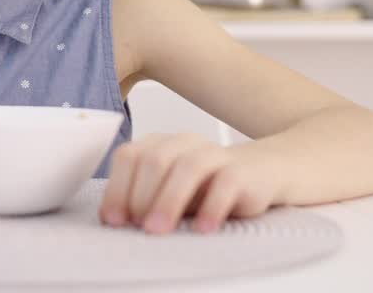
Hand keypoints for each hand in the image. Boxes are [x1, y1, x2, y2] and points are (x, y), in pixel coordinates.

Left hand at [98, 133, 281, 234]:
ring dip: (169, 200)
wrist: (258, 174)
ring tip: (158, 229)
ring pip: (188, 167)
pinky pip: (226, 183)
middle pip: (154, 160)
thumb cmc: (204, 187)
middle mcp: (184, 143)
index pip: (129, 156)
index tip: (113, 220)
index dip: (117, 188)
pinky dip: (211, 206)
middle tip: (137, 226)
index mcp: (159, 144)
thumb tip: (114, 220)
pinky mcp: (241, 171)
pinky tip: (202, 228)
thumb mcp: (167, 192)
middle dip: (140, 196)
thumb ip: (141, 200)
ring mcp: (213, 153)